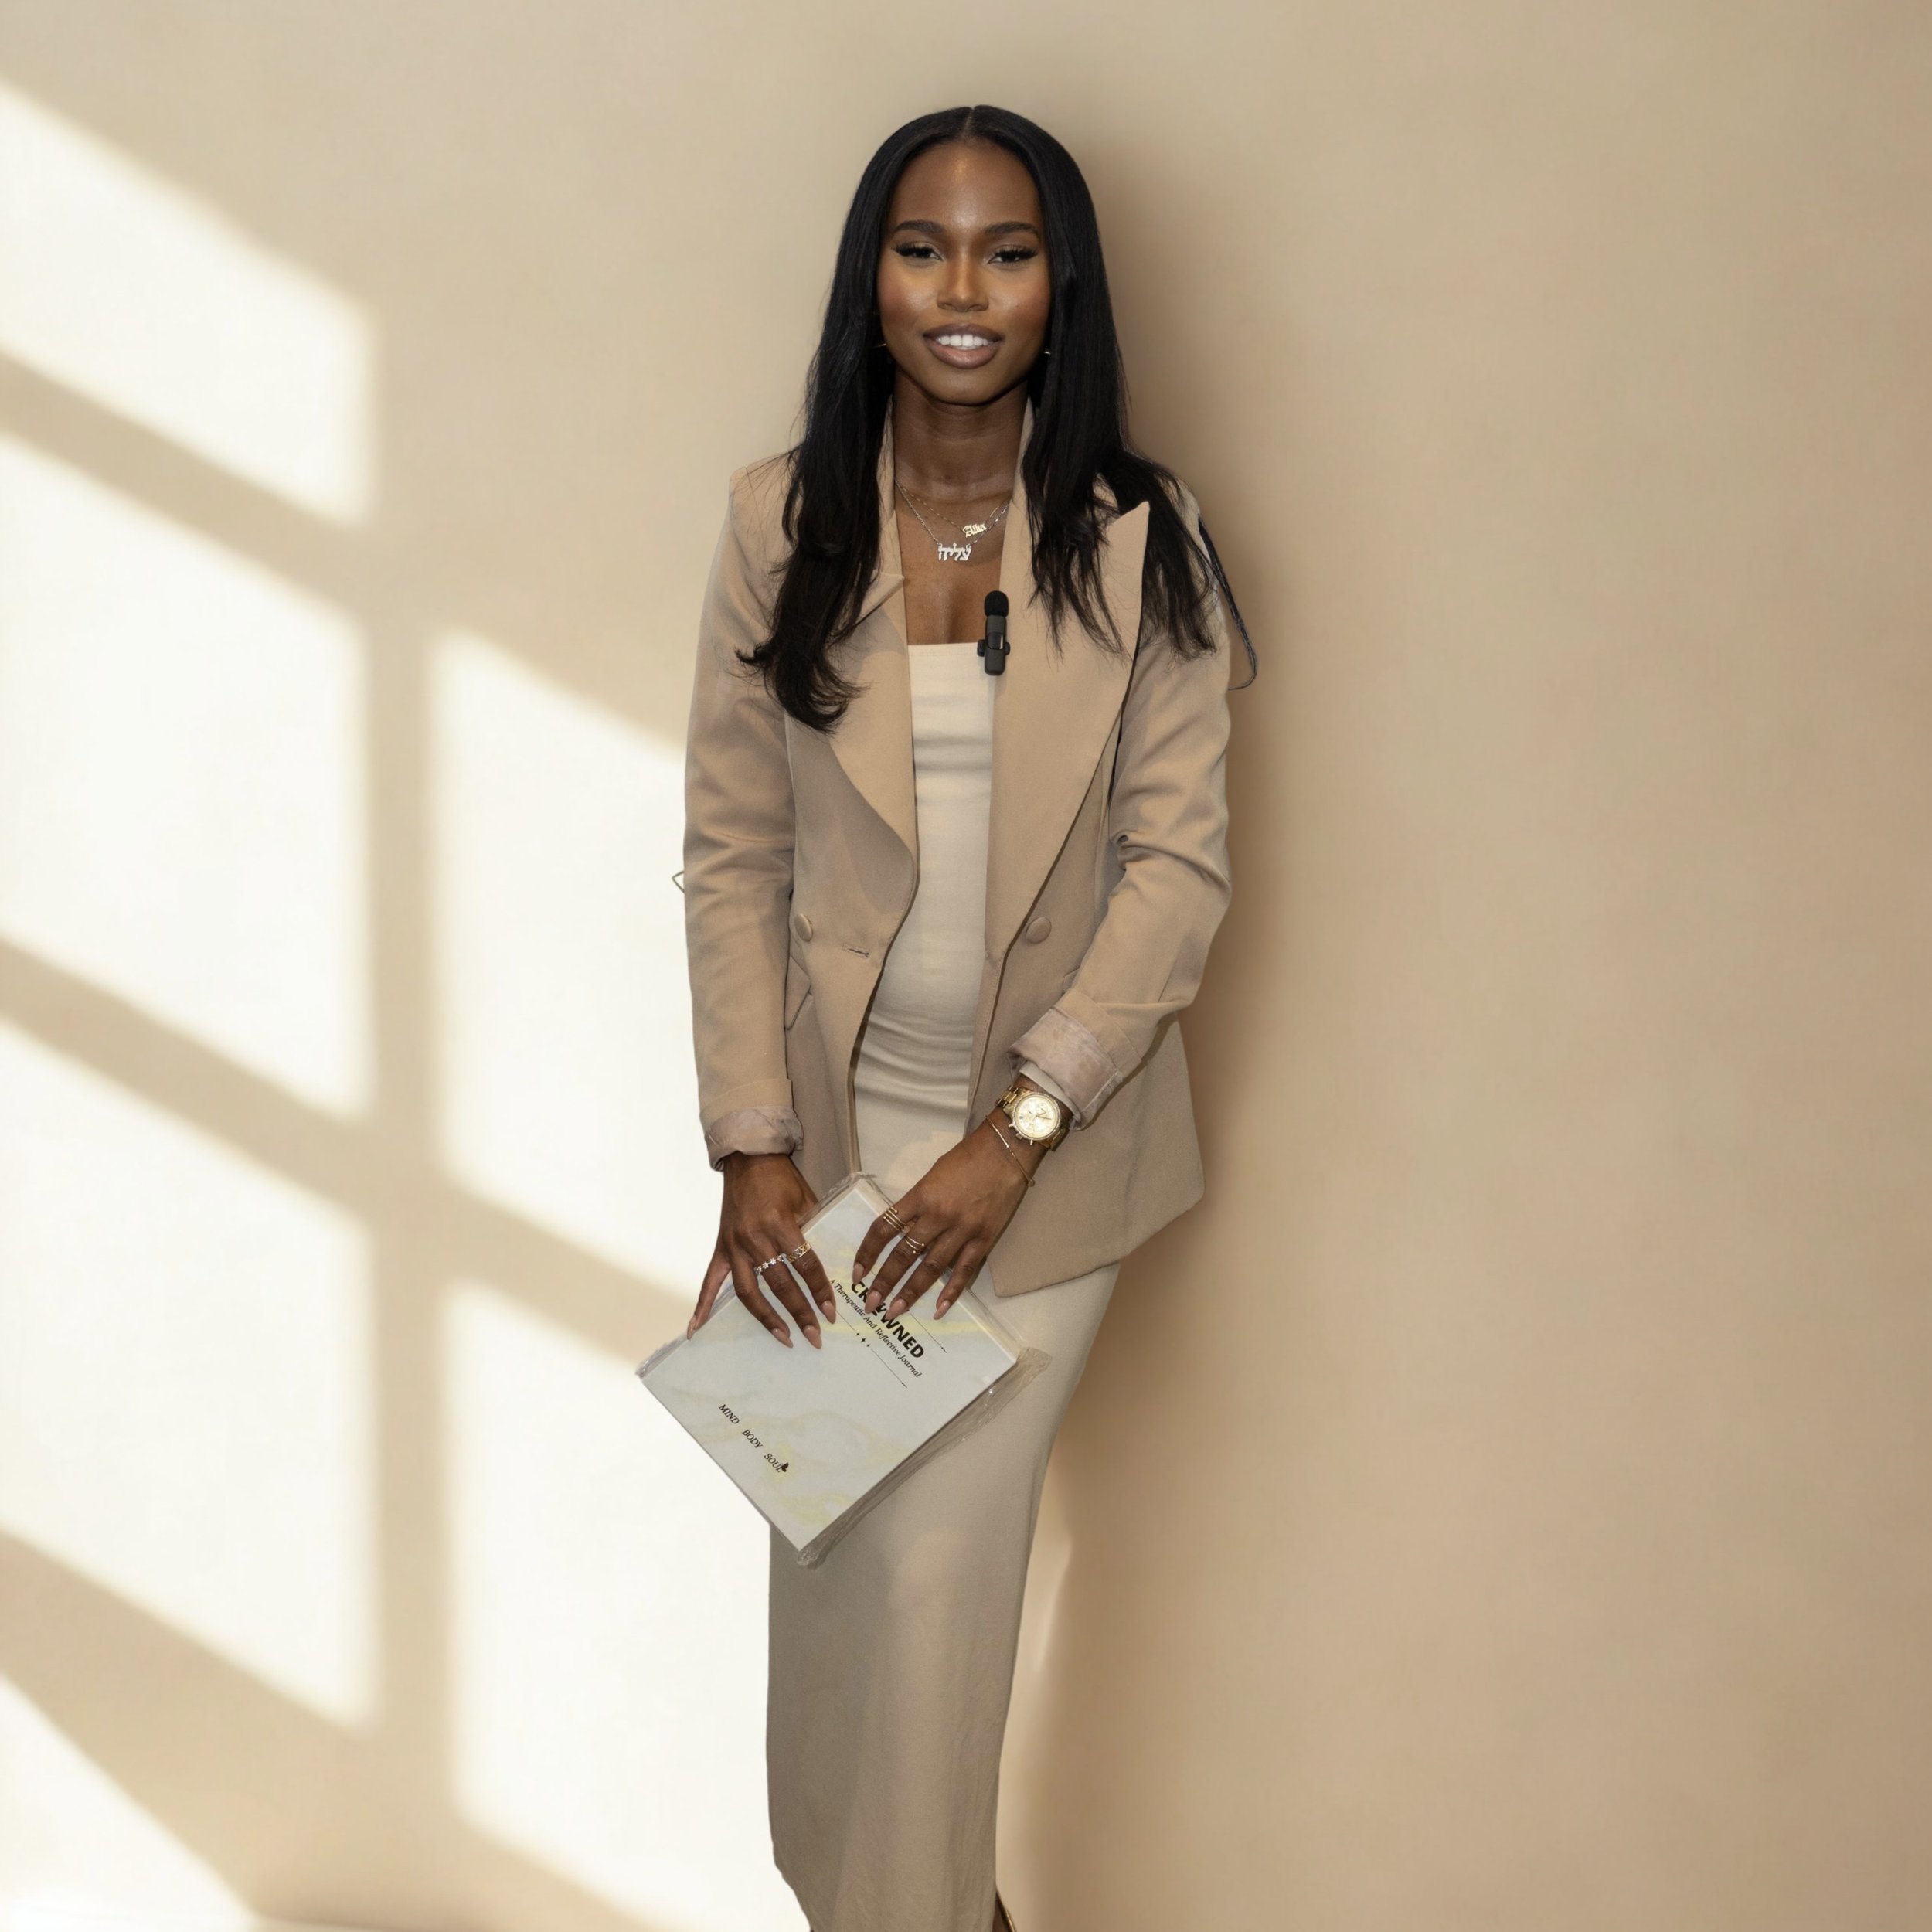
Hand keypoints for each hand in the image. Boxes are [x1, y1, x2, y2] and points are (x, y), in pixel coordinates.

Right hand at [689, 1152, 839, 1347]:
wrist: (748, 1158)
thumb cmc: (781, 1178)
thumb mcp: (806, 1200)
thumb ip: (811, 1232)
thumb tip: (823, 1268)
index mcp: (780, 1224)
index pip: (805, 1265)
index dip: (820, 1290)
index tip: (831, 1312)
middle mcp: (755, 1238)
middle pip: (780, 1284)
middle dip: (799, 1312)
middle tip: (815, 1336)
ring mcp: (734, 1245)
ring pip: (748, 1291)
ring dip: (766, 1318)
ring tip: (783, 1338)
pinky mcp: (721, 1248)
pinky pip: (710, 1281)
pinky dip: (702, 1306)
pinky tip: (697, 1330)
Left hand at [851, 1113, 1044, 1320]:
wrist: (1007, 1150)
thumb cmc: (968, 1157)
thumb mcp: (933, 1174)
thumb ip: (918, 1203)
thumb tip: (904, 1229)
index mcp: (920, 1196)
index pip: (884, 1228)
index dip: (867, 1253)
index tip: (857, 1273)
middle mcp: (937, 1216)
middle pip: (904, 1254)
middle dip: (884, 1282)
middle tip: (870, 1304)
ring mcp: (962, 1230)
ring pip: (930, 1268)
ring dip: (910, 1292)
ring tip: (894, 1312)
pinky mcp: (984, 1239)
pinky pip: (964, 1270)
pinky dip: (951, 1292)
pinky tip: (938, 1309)